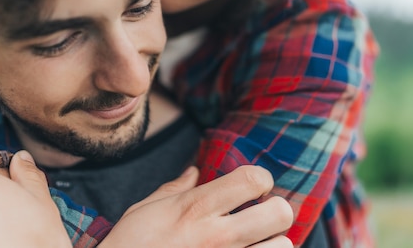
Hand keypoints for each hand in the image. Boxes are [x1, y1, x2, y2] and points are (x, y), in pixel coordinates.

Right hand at [102, 165, 293, 247]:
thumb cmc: (129, 247)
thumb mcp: (144, 211)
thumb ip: (174, 189)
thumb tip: (193, 171)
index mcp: (195, 209)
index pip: (252, 178)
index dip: (260, 179)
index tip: (252, 188)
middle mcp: (216, 236)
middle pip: (280, 212)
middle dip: (275, 211)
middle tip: (260, 217)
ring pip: (283, 247)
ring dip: (272, 244)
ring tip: (255, 244)